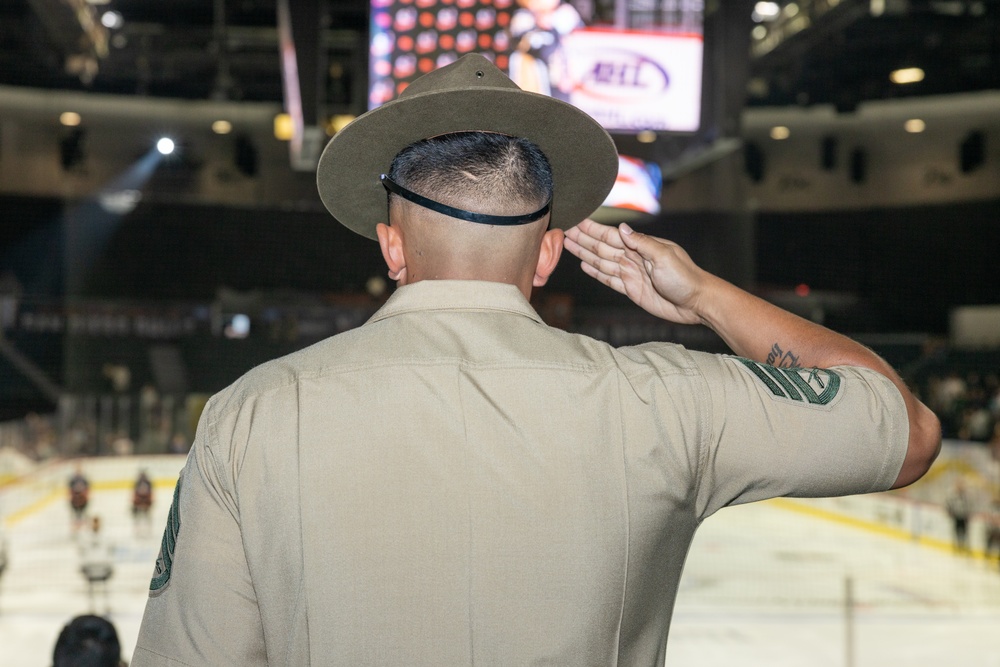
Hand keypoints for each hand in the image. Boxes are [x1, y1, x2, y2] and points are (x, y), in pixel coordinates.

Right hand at [564, 219, 710, 324]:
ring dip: (585, 252)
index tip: (578, 220)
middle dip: (584, 238)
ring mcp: (632, 273)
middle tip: (565, 229)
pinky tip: (584, 264)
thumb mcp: (664, 256)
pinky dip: (596, 272)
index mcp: (642, 246)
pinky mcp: (632, 289)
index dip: (594, 229)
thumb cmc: (686, 277)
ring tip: (568, 244)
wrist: (696, 303)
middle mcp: (634, 258)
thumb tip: (623, 228)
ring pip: (602, 261)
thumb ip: (641, 243)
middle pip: (602, 247)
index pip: (612, 235)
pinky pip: (609, 279)